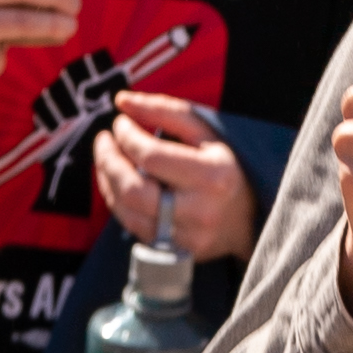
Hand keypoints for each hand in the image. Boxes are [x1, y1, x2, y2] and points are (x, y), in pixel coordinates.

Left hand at [100, 92, 256, 260]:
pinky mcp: (174, 252)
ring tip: (107, 157)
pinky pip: (131, 225)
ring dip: (107, 179)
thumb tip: (122, 101)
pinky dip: (116, 199)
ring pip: (127, 211)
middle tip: (104, 140)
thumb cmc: (225, 165)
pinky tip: (117, 180)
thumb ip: (165, 111)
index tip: (120, 122)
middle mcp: (199, 211)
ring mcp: (186, 236)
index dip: (127, 136)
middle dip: (108, 161)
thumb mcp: (206, 132)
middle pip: (133, 190)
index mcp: (213, 176)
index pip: (152, 156)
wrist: (249, 218)